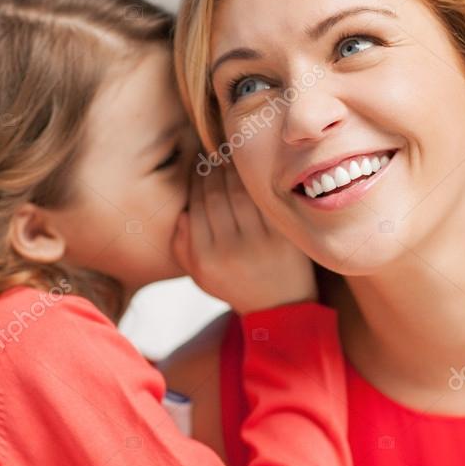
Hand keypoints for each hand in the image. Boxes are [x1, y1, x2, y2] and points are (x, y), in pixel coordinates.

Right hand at [171, 161, 315, 313]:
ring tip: (227, 160)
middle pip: (215, 197)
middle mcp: (229, 251)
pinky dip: (255, 184)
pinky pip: (263, 202)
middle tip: (211, 157)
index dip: (195, 182)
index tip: (197, 168)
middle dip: (211, 171)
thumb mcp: (199, 275)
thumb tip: (182, 213)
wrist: (279, 307)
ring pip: (238, 194)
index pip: (195, 207)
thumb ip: (182, 246)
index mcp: (205, 259)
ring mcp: (258, 244)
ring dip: (231, 171)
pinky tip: (250, 174)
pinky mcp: (282, 238)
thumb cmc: (234, 284)